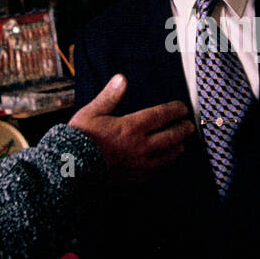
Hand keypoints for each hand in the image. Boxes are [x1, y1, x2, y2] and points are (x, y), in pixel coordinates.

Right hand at [69, 75, 193, 180]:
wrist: (70, 170)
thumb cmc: (79, 139)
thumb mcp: (92, 113)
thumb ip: (109, 96)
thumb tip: (121, 78)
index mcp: (131, 127)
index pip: (161, 116)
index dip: (175, 110)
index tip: (182, 108)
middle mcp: (140, 146)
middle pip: (170, 137)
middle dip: (183, 130)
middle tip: (189, 126)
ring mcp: (139, 165)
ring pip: (167, 157)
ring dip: (176, 149)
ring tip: (182, 145)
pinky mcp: (134, 179)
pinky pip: (156, 172)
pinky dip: (163, 166)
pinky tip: (164, 163)